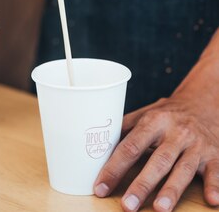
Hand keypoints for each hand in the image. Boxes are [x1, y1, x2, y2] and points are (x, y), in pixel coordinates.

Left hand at [93, 92, 218, 211]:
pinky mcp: (214, 155)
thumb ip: (124, 129)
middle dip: (142, 184)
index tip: (101, 187)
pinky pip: (216, 171)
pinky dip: (215, 186)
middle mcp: (176, 132)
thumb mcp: (145, 114)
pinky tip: (211, 200)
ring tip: (160, 208)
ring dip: (172, 190)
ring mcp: (196, 144)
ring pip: (184, 168)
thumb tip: (97, 146)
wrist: (202, 103)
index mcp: (154, 121)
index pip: (131, 145)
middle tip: (127, 206)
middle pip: (158, 160)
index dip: (114, 167)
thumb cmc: (167, 113)